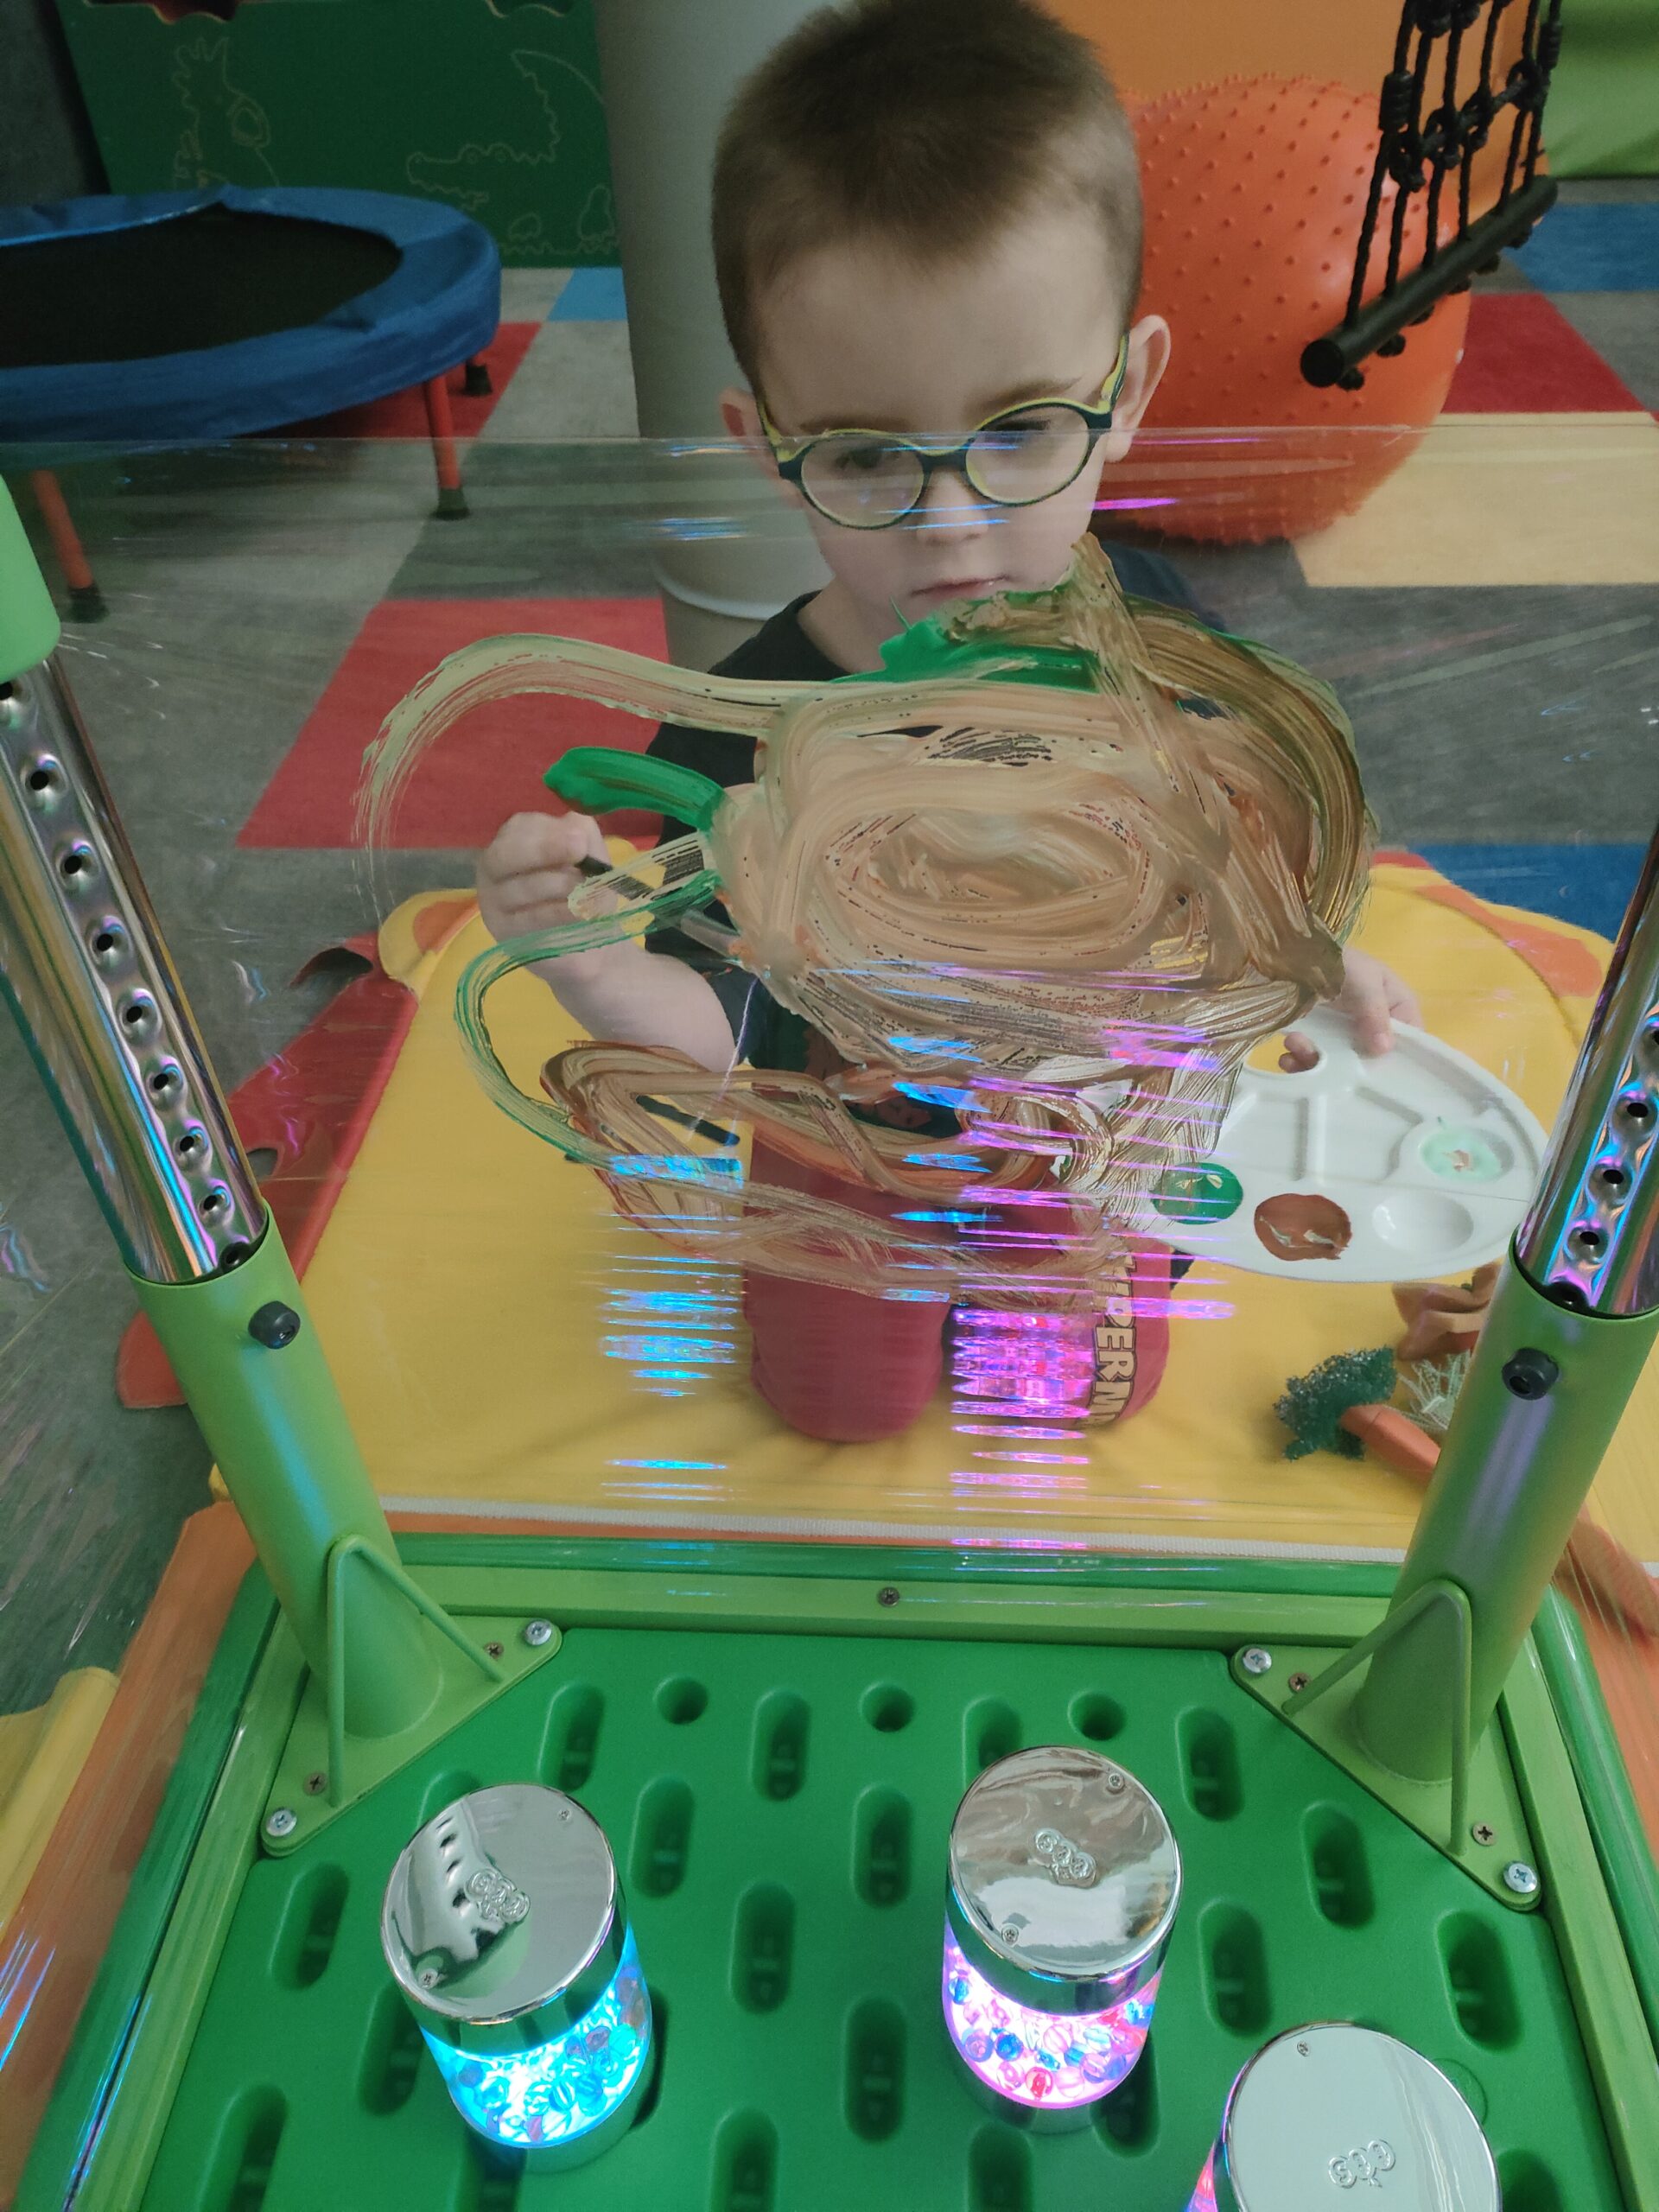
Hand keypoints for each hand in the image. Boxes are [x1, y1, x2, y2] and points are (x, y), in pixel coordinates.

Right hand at [476, 810, 610, 945]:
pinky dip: (557, 913)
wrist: (585, 939)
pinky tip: (578, 910)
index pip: (519, 828)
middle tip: (579, 851)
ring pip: (519, 887)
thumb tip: (576, 832)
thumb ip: (583, 835)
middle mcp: (493, 867)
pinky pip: (528, 918)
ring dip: (559, 885)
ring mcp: (493, 901)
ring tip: (586, 889)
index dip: (548, 833)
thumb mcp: (589, 856)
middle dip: (543, 850)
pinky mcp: (504, 931)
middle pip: (504, 855)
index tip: (580, 839)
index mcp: (513, 840)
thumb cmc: (581, 889)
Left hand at [1281, 950, 1421, 1069]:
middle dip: (1346, 1069)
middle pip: (1370, 1062)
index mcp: (1398, 1009)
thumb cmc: (1342, 961)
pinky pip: (1315, 1061)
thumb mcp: (1365, 983)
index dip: (1397, 1062)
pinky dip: (1301, 1063)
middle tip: (1322, 1062)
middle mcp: (1375, 1028)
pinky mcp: (1319, 1039)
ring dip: (1316, 1062)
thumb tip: (1385, 1049)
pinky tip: (1287, 1056)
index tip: (1374, 1075)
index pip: (1410, 1043)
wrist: (1297, 950)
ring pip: (1339, 1066)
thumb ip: (1376, 1014)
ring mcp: (1345, 1035)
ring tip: (1295, 1045)